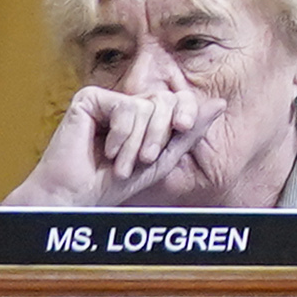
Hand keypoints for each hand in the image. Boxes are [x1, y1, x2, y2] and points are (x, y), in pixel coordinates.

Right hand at [8, 74, 227, 210]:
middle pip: (165, 100)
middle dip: (159, 134)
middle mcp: (127, 104)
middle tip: (145, 159)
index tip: (184, 127)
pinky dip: (122, 132)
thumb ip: (189, 132)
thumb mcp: (163, 159)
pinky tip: (108, 150)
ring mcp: (107, 100)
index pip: (177, 100)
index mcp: (145, 116)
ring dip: (137, 141)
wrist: (76, 197)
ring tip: (122, 164)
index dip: (186, 110)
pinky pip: (125, 105)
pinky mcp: (89, 99)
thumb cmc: (114, 183)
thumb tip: (220, 103)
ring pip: (146, 105)